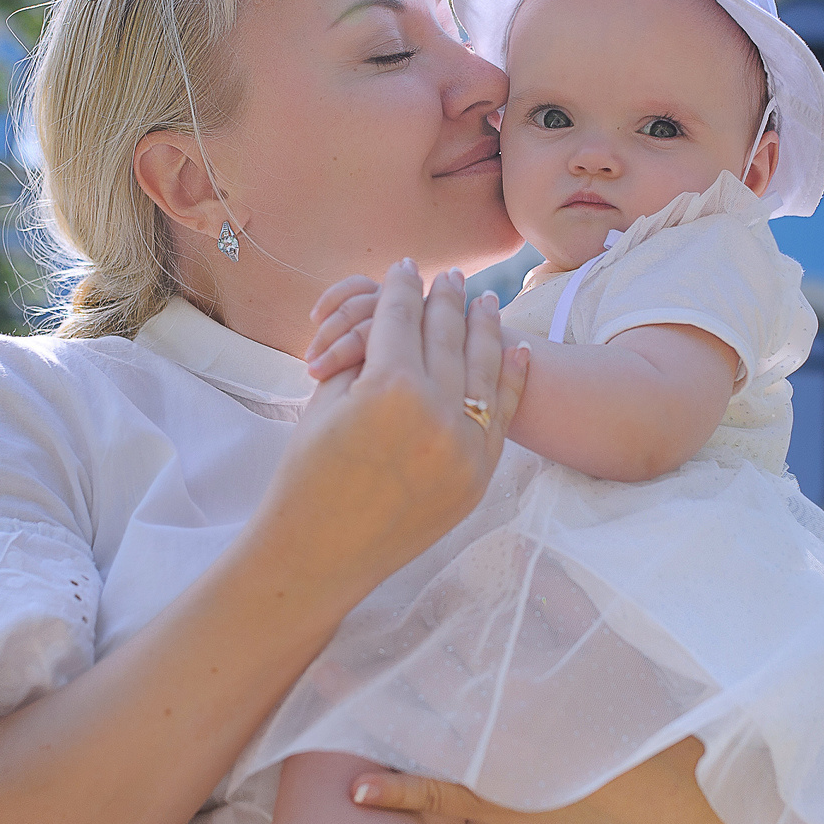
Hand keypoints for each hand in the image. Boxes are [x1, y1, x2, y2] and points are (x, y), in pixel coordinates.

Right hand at [258, 262, 530, 613]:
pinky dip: (513, 378)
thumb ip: (366, 354)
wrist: (319, 555)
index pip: (402, 318)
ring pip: (484, 369)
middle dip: (445, 300)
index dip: (401, 288)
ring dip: (485, 328)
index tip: (405, 268)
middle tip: (450, 276)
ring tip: (486, 300)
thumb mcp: (326, 402)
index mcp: (390, 387)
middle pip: (447, 336)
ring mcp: (466, 447)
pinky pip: (504, 415)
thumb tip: (396, 317)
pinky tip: (517, 348)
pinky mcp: (480, 476)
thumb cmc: (306, 475)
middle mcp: (437, 412)